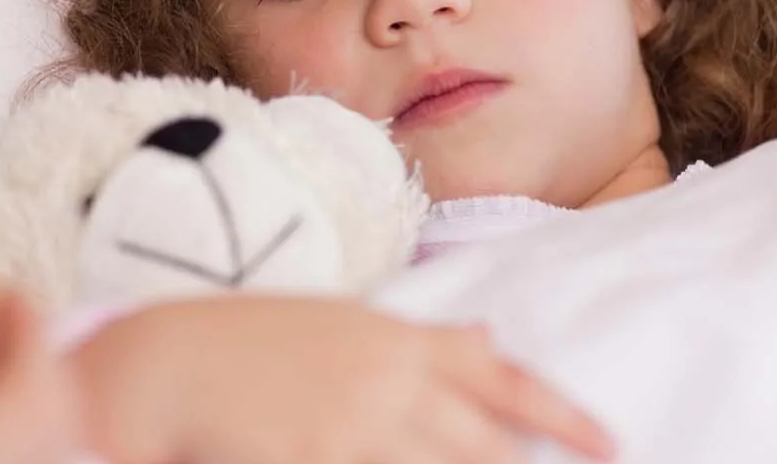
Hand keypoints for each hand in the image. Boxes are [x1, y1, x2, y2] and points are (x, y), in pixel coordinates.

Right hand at [74, 297, 615, 463]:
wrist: (165, 366)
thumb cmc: (247, 345)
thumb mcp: (337, 325)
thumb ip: (416, 340)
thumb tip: (488, 341)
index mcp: (394, 339)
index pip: (501, 378)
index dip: (563, 415)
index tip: (611, 443)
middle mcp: (386, 381)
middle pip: (483, 443)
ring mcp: (353, 428)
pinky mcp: (318, 460)